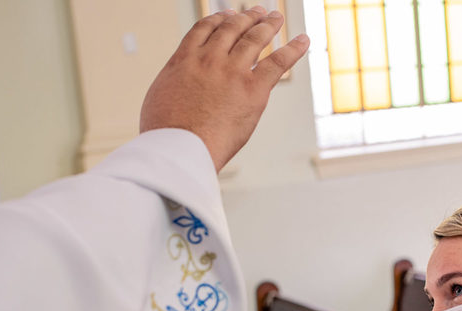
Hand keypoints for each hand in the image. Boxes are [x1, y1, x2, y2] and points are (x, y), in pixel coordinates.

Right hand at [139, 6, 309, 171]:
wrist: (180, 147)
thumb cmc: (165, 133)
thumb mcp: (159, 97)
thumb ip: (174, 84)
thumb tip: (179, 88)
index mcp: (184, 59)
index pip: (204, 29)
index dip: (218, 19)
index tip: (227, 15)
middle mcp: (209, 59)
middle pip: (232, 29)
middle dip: (246, 18)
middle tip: (257, 12)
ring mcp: (232, 71)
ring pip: (254, 39)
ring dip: (267, 25)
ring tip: (275, 18)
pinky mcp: (253, 89)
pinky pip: (278, 62)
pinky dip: (293, 49)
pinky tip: (303, 41)